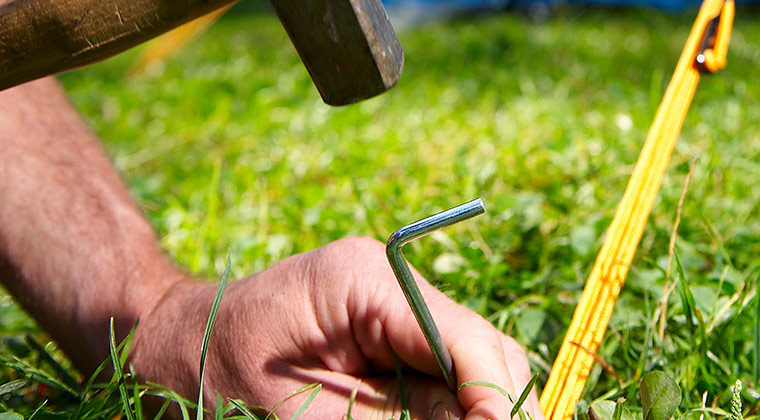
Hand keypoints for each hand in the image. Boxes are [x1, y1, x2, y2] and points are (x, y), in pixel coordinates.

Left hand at [131, 237, 543, 419]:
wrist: (159, 348)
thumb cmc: (204, 376)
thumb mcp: (297, 414)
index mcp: (368, 281)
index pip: (469, 343)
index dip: (497, 404)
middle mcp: (392, 288)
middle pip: (483, 356)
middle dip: (495, 411)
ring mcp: (391, 312)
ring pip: (471, 371)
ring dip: (475, 413)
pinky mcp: (385, 340)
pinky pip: (438, 382)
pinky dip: (447, 413)